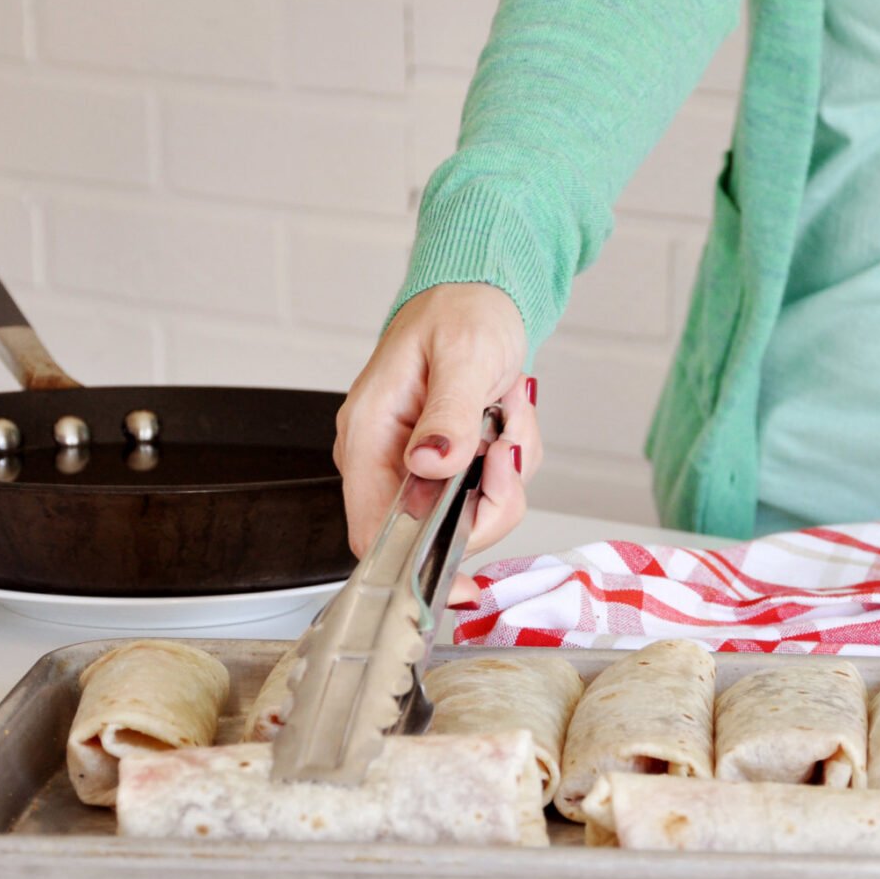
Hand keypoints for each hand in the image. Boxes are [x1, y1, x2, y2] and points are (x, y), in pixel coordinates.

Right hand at [334, 283, 541, 603]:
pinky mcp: (448, 464)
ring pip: (473, 513)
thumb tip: (431, 464)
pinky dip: (511, 459)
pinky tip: (504, 416)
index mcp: (369, 435)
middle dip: (490, 497)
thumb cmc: (461, 311)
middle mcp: (386, 459)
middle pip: (436, 532)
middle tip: (505, 441)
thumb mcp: (462, 356)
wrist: (480, 294)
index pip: (375, 533)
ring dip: (507, 471)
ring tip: (504, 411)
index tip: (464, 584)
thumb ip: (447, 415)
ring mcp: (418, 465)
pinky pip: (490, 490)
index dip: (416, 567)